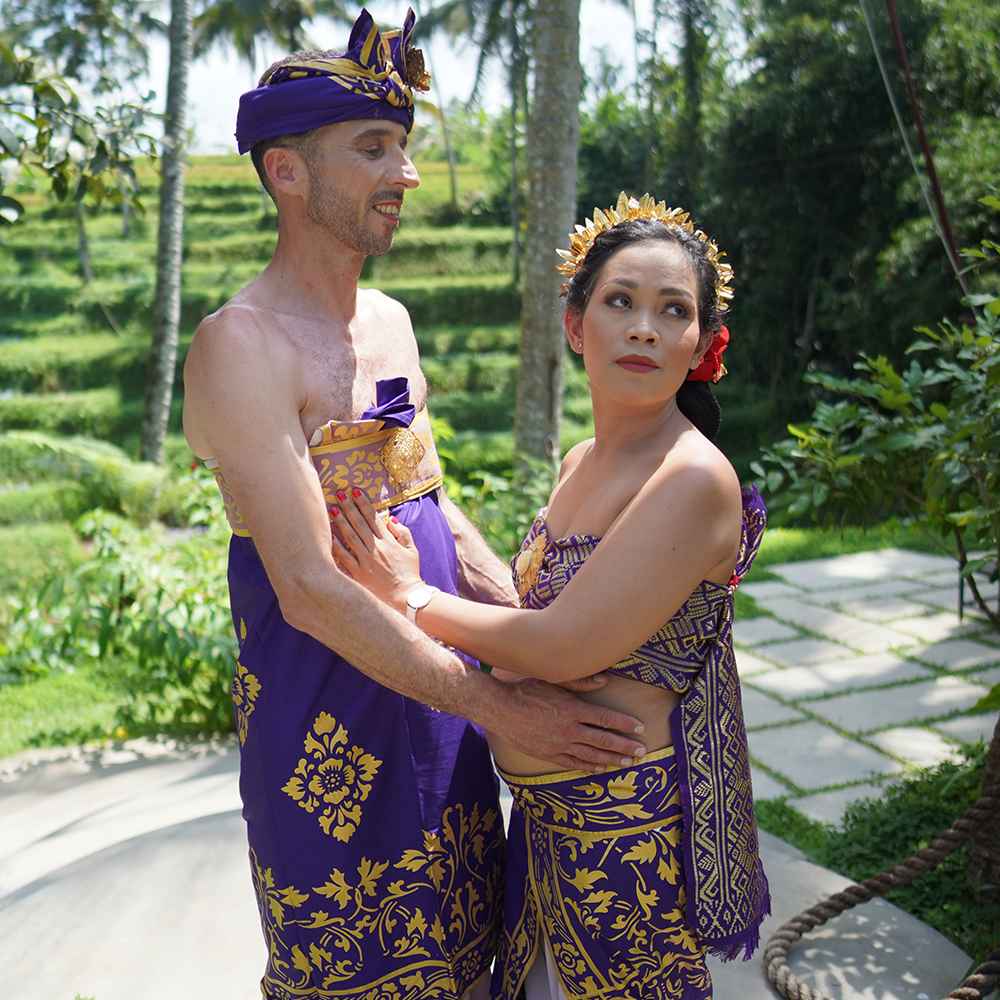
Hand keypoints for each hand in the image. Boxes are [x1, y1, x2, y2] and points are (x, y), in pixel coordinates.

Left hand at [330, 489, 421, 611]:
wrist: (405, 597)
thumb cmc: (410, 574)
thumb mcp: (412, 551)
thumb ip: (403, 533)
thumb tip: (390, 520)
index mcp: (389, 542)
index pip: (373, 517)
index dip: (364, 503)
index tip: (355, 491)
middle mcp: (376, 548)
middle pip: (359, 523)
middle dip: (349, 507)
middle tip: (339, 494)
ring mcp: (366, 561)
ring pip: (350, 537)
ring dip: (341, 522)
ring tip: (332, 509)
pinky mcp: (358, 573)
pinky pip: (344, 557)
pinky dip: (337, 546)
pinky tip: (329, 536)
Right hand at [493, 678, 646, 771]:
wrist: (500, 709)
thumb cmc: (526, 690)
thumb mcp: (554, 680)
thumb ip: (581, 682)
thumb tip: (605, 680)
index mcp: (572, 710)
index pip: (606, 718)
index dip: (625, 724)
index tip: (640, 728)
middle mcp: (569, 730)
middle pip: (603, 740)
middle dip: (625, 746)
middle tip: (642, 752)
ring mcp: (559, 745)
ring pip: (591, 755)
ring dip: (612, 759)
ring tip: (628, 763)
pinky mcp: (548, 754)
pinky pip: (573, 763)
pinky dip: (589, 767)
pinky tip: (601, 769)